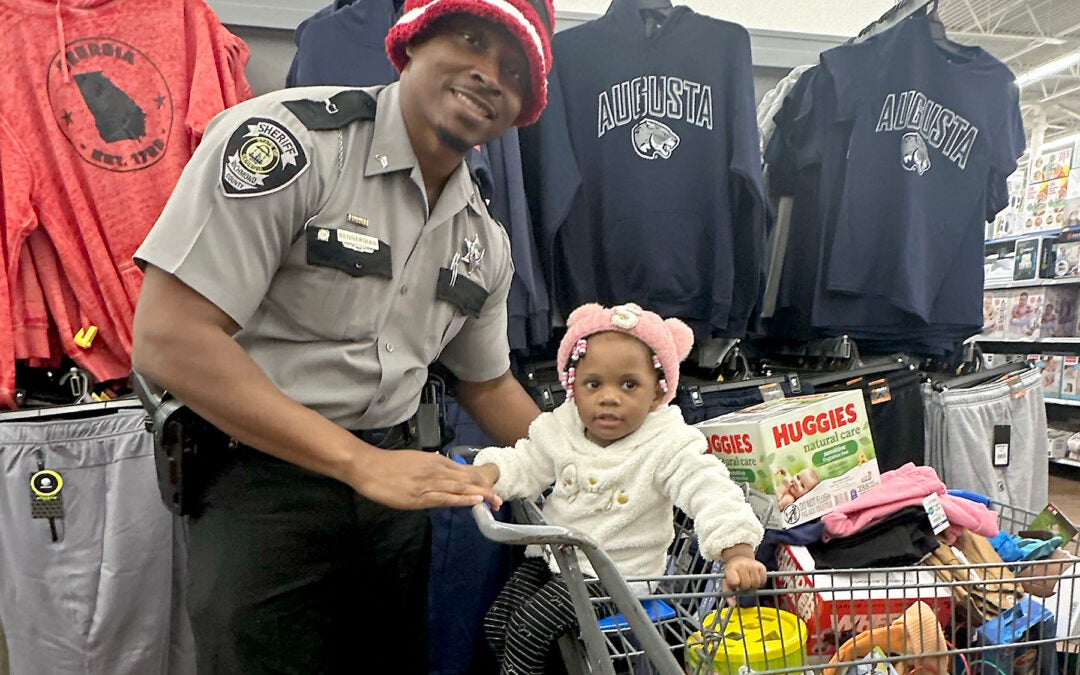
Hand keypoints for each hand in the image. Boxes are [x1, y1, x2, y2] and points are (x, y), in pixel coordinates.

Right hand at [348, 448, 502, 509]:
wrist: (368, 467)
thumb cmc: (389, 465)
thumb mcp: (415, 459)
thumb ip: (431, 463)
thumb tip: (443, 460)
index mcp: (436, 461)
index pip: (464, 471)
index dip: (480, 481)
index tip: (493, 488)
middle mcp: (437, 470)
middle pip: (467, 480)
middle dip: (485, 490)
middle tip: (500, 500)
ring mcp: (429, 483)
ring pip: (460, 489)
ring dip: (480, 495)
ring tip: (495, 502)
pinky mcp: (420, 496)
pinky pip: (445, 498)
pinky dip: (461, 499)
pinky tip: (474, 500)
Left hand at [722, 555, 766, 605]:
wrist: (739, 557)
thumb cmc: (732, 572)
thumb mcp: (726, 581)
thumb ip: (728, 594)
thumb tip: (733, 605)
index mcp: (731, 569)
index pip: (735, 581)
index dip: (736, 584)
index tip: (735, 583)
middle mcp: (743, 565)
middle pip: (747, 585)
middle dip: (744, 587)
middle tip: (742, 582)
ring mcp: (753, 565)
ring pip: (756, 584)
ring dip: (752, 585)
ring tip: (748, 580)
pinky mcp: (762, 566)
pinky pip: (763, 580)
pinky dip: (760, 582)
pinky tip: (754, 578)